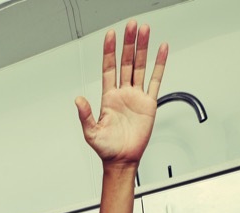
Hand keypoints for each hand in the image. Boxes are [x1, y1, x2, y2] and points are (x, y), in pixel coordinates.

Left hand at [75, 21, 167, 164]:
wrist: (122, 160)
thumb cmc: (106, 148)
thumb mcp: (91, 132)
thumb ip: (85, 115)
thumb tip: (78, 100)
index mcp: (108, 97)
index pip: (109, 68)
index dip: (109, 51)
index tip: (111, 35)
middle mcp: (122, 93)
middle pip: (126, 62)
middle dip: (128, 43)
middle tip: (132, 26)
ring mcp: (136, 96)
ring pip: (140, 67)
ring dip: (142, 49)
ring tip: (145, 31)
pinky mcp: (149, 103)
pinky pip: (155, 80)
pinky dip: (159, 65)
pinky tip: (161, 50)